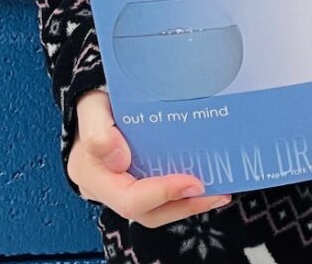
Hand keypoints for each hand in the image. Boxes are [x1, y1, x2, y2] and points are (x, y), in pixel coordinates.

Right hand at [68, 89, 232, 227]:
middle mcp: (106, 190)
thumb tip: (120, 161)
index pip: (129, 199)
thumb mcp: (92, 107)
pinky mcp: (133, 181)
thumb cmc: (94, 102)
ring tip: (218, 193)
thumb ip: (98, 132)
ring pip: (155, 210)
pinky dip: (181, 194)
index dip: (163, 194)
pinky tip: (204, 182)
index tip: (194, 183)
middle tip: (217, 193)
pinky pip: (158, 197)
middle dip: (184, 205)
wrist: (94, 98)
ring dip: (187, 204)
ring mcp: (120, 188)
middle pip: (147, 212)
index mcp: (93, 175)